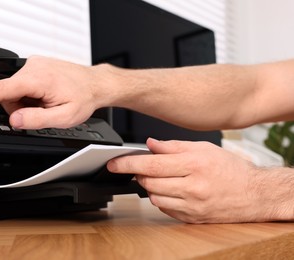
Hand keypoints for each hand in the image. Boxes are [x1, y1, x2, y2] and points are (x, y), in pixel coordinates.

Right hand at [0, 56, 100, 128]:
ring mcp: (34, 64)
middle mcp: (33, 67)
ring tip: (46, 103)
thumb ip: (37, 119)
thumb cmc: (84, 97)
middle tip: (41, 112)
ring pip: (15, 90)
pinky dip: (30, 95)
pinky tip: (46, 96)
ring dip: (26, 102)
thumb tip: (15, 120)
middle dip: (19, 109)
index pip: (1, 90)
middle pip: (8, 94)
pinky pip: (22, 84)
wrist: (95, 84)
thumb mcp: (64, 117)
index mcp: (38, 79)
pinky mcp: (36, 65)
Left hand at [107, 138, 292, 222]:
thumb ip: (173, 146)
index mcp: (193, 165)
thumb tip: (149, 144)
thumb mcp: (203, 148)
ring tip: (159, 178)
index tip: (113, 164)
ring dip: (149, 187)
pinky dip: (160, 199)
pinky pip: (165, 209)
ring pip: (154, 197)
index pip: (151, 164)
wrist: (254, 194)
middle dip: (139, 174)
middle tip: (141, 167)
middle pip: (149, 182)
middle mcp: (192, 187)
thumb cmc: (230, 168)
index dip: (128, 164)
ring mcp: (192, 205)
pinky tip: (170, 190)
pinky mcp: (192, 218)